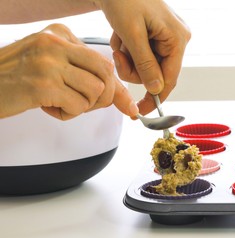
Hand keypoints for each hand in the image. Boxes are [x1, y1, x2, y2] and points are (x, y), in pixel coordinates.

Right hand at [0, 23, 138, 119]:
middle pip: (106, 74)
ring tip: (58, 102)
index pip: (104, 61)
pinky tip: (47, 106)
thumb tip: (124, 100)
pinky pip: (77, 106)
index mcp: (60, 34)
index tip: (125, 105)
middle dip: (102, 98)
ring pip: (95, 92)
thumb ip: (86, 75)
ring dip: (81, 106)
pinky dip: (67, 114)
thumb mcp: (53, 66)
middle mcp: (56, 44)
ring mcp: (48, 63)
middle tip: (84, 104)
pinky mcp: (42, 85)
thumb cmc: (17, 77)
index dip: (114, 87)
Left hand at [98, 0, 190, 114]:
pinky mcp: (158, 36)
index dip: (155, 97)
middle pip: (156, 73)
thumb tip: (156, 89)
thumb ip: (145, 64)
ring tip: (120, 38)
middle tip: (118, 54)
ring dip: (128, 57)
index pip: (170, 78)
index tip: (140, 111)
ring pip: (147, 66)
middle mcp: (178, 40)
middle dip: (133, 68)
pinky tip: (122, 33)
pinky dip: (128, 49)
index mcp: (177, 39)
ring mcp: (168, 38)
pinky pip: (143, 54)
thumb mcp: (132, 34)